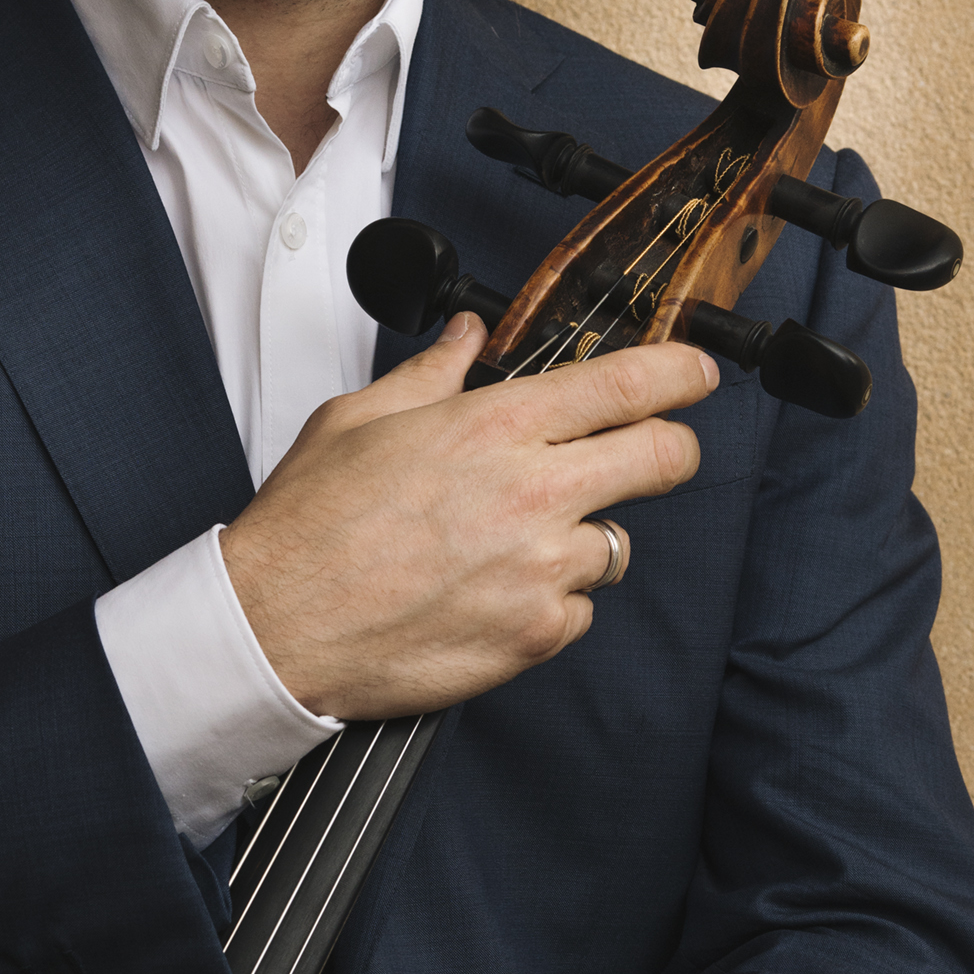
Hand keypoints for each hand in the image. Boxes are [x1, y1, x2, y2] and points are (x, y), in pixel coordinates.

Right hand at [221, 317, 716, 715]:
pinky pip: (579, 608)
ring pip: (616, 542)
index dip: (682, 375)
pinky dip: (550, 599)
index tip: (697, 374)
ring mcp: (541, 570)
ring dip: (583, 535)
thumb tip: (467, 340)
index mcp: (494, 428)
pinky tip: (491, 590)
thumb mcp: (358, 420)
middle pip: (664, 459)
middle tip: (652, 451)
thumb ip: (431, 375)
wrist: (276, 627)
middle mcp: (532, 495)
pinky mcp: (536, 634)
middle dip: (670, 449)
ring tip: (512, 541)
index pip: (627, 385)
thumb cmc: (308, 528)